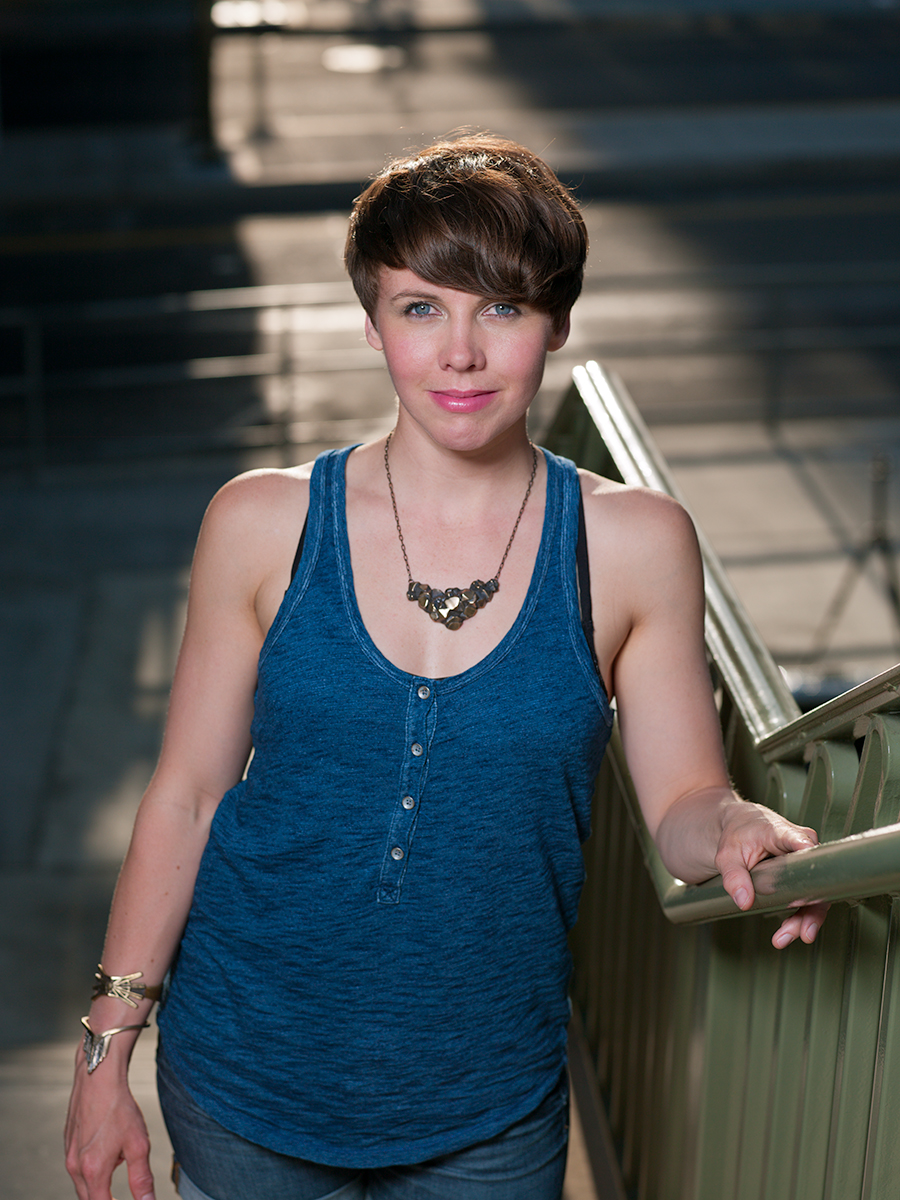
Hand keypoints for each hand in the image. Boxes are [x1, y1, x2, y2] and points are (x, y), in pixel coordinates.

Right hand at [65, 1053, 154, 1199]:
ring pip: (82, 1183)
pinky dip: (93, 1167)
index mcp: (93, 1171)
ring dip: (99, 1183)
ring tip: (119, 1162)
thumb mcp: (138, 1144)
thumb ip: (141, 1179)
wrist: (98, 1076)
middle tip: (121, 1193)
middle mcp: (76, 1166)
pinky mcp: (68, 1142)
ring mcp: (69, 1154)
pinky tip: (107, 1148)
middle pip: (89, 1198)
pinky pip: (78, 1165)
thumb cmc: (118, 1107)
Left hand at [715, 799, 828, 948]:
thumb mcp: (727, 853)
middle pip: (816, 880)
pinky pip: (808, 898)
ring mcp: (806, 862)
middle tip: (802, 933)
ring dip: (805, 919)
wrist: (738, 826)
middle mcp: (803, 846)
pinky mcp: (803, 875)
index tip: (812, 887)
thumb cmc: (737, 833)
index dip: (812, 866)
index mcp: (784, 833)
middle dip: (812, 910)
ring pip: (815, 894)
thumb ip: (733, 875)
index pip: (804, 846)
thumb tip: (744, 901)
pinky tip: (787, 931)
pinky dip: (799, 916)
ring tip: (784, 937)